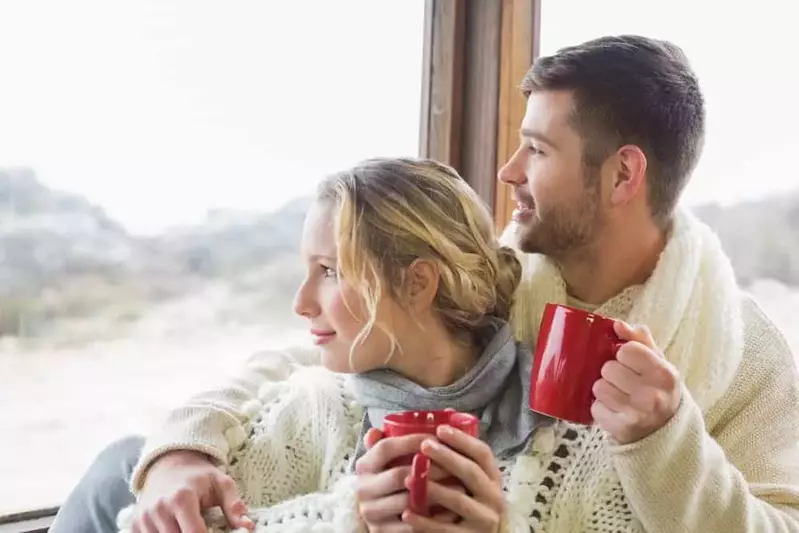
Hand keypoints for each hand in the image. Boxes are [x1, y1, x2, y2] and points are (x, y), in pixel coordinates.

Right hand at [131, 450, 253, 532]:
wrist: (169, 465)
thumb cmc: (199, 477)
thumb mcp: (221, 483)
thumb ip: (234, 505)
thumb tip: (248, 527)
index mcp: (182, 498)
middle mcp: (159, 509)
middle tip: (203, 528)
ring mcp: (144, 518)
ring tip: (189, 526)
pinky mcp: (135, 524)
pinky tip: (175, 529)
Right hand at [355, 429, 459, 531]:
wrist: (378, 517)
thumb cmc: (390, 480)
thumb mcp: (390, 460)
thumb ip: (401, 438)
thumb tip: (439, 413)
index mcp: (364, 465)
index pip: (385, 448)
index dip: (411, 441)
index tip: (436, 437)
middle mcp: (362, 488)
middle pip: (398, 475)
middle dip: (430, 470)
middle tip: (455, 465)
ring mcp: (370, 512)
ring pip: (407, 501)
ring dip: (435, 494)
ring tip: (458, 488)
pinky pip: (411, 527)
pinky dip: (432, 520)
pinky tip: (451, 513)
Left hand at [401, 425, 504, 532]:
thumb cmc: (467, 502)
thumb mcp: (468, 480)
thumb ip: (458, 454)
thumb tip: (447, 413)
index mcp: (492, 478)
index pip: (483, 454)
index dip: (463, 440)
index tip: (440, 429)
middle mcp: (493, 498)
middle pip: (471, 473)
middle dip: (447, 457)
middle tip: (424, 446)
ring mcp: (484, 520)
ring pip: (458, 501)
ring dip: (432, 488)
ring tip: (408, 478)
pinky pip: (445, 529)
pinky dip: (424, 522)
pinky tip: (406, 513)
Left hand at [591, 321, 681, 444]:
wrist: (665, 430)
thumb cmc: (657, 388)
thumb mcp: (657, 362)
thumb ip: (639, 339)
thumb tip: (617, 324)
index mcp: (664, 374)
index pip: (627, 350)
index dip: (623, 354)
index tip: (629, 362)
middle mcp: (652, 395)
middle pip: (608, 368)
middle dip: (611, 373)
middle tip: (623, 381)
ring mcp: (637, 414)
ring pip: (598, 387)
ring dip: (604, 390)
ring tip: (617, 395)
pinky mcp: (622, 429)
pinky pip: (595, 408)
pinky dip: (601, 408)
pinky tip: (614, 410)